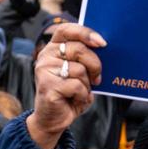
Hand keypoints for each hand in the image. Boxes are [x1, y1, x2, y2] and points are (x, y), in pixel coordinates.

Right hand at [27, 23, 104, 148]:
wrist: (53, 118)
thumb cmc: (69, 93)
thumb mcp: (78, 71)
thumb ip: (84, 58)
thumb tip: (103, 47)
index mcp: (53, 48)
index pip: (66, 30)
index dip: (84, 32)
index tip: (102, 43)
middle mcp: (45, 56)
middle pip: (78, 49)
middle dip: (95, 65)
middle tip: (97, 78)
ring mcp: (44, 71)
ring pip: (79, 70)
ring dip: (86, 84)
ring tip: (80, 92)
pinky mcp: (47, 86)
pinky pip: (76, 86)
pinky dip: (82, 95)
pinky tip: (75, 99)